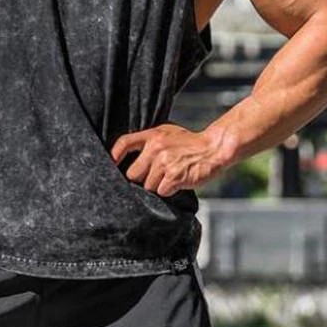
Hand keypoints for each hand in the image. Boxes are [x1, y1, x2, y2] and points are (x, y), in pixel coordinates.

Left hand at [110, 124, 226, 195]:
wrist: (214, 149)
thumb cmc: (189, 144)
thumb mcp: (167, 134)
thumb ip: (149, 143)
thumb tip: (126, 160)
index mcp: (152, 135)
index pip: (124, 143)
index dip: (114, 156)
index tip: (112, 165)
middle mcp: (156, 147)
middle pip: (132, 174)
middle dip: (141, 179)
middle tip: (156, 175)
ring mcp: (165, 162)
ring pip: (147, 186)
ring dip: (157, 186)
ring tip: (170, 176)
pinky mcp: (174, 177)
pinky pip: (161, 192)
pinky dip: (168, 191)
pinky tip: (177, 182)